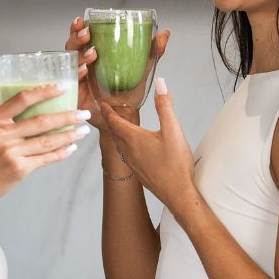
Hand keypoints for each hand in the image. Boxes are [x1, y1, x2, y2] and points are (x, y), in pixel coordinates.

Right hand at [0, 85, 89, 222]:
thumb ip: (9, 122)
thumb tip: (40, 109)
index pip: (22, 99)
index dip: (45, 91)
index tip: (63, 87)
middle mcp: (2, 134)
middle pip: (42, 121)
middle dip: (68, 116)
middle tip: (84, 113)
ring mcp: (11, 152)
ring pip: (48, 140)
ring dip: (69, 135)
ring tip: (83, 130)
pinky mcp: (19, 169)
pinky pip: (46, 158)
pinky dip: (61, 153)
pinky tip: (72, 147)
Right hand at [66, 17, 170, 132]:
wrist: (125, 117)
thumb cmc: (129, 94)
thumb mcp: (143, 69)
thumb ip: (153, 52)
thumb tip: (165, 34)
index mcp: (95, 56)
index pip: (83, 37)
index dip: (79, 27)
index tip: (84, 19)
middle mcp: (84, 65)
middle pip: (72, 46)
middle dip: (76, 37)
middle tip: (87, 34)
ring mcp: (78, 79)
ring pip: (70, 62)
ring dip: (80, 55)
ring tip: (93, 53)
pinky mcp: (77, 94)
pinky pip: (72, 82)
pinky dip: (78, 74)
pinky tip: (86, 71)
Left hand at [101, 78, 197, 216]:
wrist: (178, 194)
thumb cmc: (175, 164)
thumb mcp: (173, 130)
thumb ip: (165, 106)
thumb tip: (160, 84)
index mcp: (133, 139)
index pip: (114, 121)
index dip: (106, 110)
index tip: (101, 103)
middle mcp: (129, 151)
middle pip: (114, 133)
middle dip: (110, 120)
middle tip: (107, 111)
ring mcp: (133, 164)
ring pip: (120, 145)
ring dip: (117, 133)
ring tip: (119, 126)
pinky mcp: (140, 172)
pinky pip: (127, 155)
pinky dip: (126, 145)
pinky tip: (135, 147)